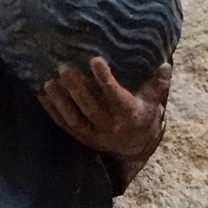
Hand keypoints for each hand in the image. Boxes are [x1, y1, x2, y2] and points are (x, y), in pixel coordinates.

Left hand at [38, 57, 170, 160]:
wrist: (135, 147)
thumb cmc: (143, 115)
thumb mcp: (154, 101)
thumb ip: (159, 84)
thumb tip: (166, 64)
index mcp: (129, 115)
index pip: (116, 96)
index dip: (105, 79)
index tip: (95, 60)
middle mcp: (111, 127)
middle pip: (91, 108)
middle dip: (76, 88)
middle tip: (64, 67)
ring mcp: (95, 135)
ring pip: (75, 119)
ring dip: (60, 100)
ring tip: (49, 82)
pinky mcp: (82, 138)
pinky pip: (65, 126)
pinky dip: (52, 111)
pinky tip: (42, 96)